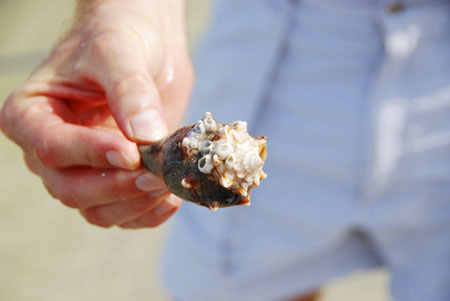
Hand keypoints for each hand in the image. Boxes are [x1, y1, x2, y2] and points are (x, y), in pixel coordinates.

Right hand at [0, 0, 192, 227]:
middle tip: (156, 175)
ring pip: (97, 210)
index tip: (131, 152)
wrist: (144, 44)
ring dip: (134, 204)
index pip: (51, 147)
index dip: (91, 154)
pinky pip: (124, 213)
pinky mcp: (114, 178)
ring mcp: (83, 169)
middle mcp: (51, 149)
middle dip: (116, 188)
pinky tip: (170, 199)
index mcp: (32, 114)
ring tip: (168, 185)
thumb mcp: (119, 52)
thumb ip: (129, 91)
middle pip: (71, 189)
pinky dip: (147, 213)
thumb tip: (145, 135)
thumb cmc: (119, 38)